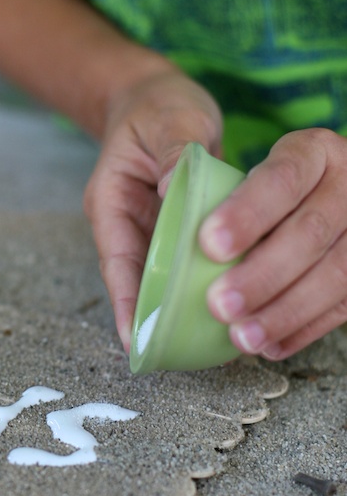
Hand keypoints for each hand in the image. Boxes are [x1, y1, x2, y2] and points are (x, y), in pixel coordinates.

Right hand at [84, 69, 222, 351]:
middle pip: (136, 280)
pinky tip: (218, 307)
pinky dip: (198, 284)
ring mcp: (151, 231)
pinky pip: (184, 264)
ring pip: (160, 278)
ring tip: (191, 347)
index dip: (126, 302)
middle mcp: (127, 224)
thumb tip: (182, 184)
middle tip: (166, 356)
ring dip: (174, 307)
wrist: (156, 100)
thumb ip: (177, 151)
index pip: (118, 260)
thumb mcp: (169, 120)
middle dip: (149, 318)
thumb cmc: (156, 107)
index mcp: (111, 202)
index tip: (135, 339)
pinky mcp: (175, 232)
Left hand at [202, 128, 346, 359]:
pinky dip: (304, 329)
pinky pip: (345, 303)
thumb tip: (167, 185)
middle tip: (219, 304)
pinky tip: (270, 345)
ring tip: (241, 336)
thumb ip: (195, 167)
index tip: (209, 244)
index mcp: (313, 151)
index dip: (248, 213)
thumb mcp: (227, 150)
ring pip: (337, 273)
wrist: (307, 189)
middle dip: (263, 275)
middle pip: (311, 232)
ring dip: (286, 311)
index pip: (283, 178)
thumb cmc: (254, 181)